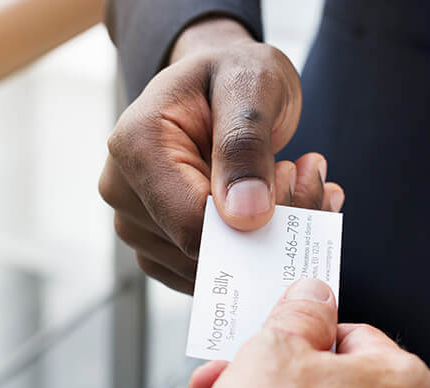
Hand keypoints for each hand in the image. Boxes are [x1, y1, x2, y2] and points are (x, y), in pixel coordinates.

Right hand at [98, 17, 343, 292]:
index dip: (250, 222)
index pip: (190, 222)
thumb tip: (245, 216)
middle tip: (308, 175)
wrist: (215, 82)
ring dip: (264, 239)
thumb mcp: (251, 84)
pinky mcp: (152, 246)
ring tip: (296, 182)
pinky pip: (204, 272)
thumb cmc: (230, 73)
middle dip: (267, 226)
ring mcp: (133, 223)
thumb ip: (245, 145)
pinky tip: (279, 210)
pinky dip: (249, 252)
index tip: (292, 177)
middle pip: (198, 249)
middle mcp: (121, 190)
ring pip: (205, 267)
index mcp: (134, 145)